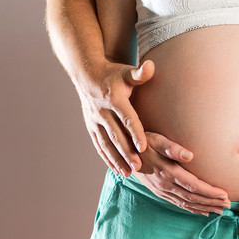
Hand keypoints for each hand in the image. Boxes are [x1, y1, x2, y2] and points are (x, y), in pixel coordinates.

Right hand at [78, 58, 154, 175]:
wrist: (87, 74)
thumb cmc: (113, 74)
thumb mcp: (126, 72)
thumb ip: (140, 73)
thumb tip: (151, 66)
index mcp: (114, 99)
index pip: (127, 118)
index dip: (135, 132)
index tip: (144, 147)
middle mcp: (103, 112)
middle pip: (117, 135)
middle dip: (127, 151)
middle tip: (138, 166)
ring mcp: (95, 121)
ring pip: (107, 143)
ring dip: (117, 159)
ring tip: (128, 172)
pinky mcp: (91, 127)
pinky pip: (99, 145)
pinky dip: (107, 158)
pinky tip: (116, 169)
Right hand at [133, 132, 230, 214]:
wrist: (124, 154)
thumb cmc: (144, 143)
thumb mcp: (156, 140)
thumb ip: (172, 148)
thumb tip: (189, 155)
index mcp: (168, 172)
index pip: (193, 185)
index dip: (210, 192)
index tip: (224, 195)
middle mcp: (166, 185)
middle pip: (193, 197)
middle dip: (212, 202)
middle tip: (228, 205)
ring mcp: (162, 191)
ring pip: (187, 203)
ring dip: (205, 208)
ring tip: (220, 210)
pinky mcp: (160, 193)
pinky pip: (179, 204)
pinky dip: (192, 209)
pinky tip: (203, 212)